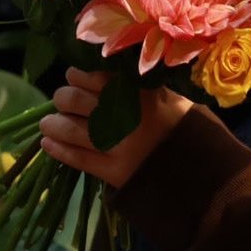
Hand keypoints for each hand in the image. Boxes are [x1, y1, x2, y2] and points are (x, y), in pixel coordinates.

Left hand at [39, 67, 194, 188]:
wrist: (203, 175)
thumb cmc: (190, 133)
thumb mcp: (174, 101)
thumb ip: (146, 90)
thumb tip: (113, 78)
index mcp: (141, 95)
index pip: (98, 78)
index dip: (79, 76)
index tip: (72, 76)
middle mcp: (126, 116)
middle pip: (79, 101)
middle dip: (64, 98)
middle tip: (61, 99)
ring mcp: (118, 145)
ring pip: (73, 129)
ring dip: (54, 124)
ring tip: (48, 123)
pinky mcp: (114, 172)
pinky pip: (78, 159)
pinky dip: (60, 150)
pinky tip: (48, 144)